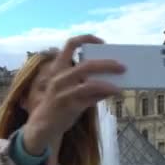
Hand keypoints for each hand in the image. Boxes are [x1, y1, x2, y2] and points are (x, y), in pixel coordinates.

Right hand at [22, 34, 124, 153]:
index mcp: (58, 69)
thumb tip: (110, 78)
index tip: (102, 42)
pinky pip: (91, 99)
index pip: (70, 45)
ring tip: (120, 85)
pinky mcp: (69, 107)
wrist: (42, 126)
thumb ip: (86, 82)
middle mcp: (59, 78)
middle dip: (107, 64)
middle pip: (86, 65)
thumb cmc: (58, 105)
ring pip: (90, 84)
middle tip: (122, 66)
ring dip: (108, 84)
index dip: (86, 39)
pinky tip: (113, 93)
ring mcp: (63, 93)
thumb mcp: (68, 89)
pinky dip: (103, 95)